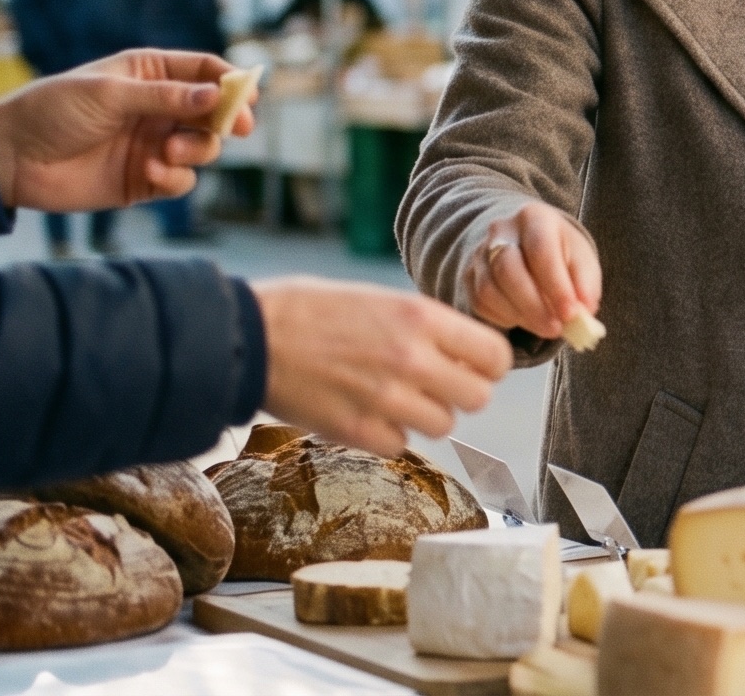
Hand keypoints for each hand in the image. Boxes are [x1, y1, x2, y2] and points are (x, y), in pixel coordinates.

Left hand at [0, 49, 248, 212]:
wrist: (13, 158)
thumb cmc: (55, 111)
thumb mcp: (110, 94)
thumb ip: (165, 97)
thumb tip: (217, 95)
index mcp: (149, 74)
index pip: (203, 71)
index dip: (230, 81)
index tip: (248, 95)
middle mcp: (158, 108)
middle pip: (214, 110)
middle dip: (227, 119)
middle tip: (238, 127)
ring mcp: (154, 143)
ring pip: (204, 146)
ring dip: (198, 149)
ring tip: (169, 152)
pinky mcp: (146, 178)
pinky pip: (182, 180)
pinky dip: (176, 178)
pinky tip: (153, 173)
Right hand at [254, 276, 512, 454]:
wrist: (248, 337)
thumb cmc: (311, 310)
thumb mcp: (382, 300)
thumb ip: (427, 328)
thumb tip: (462, 353)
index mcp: (421, 318)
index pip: (495, 356)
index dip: (487, 365)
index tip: (473, 366)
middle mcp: (412, 359)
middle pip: (477, 398)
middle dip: (460, 394)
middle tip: (436, 386)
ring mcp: (386, 400)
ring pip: (442, 425)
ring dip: (425, 416)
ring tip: (394, 397)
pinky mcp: (357, 432)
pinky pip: (400, 445)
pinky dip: (389, 435)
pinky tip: (367, 413)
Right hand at [464, 202, 601, 341]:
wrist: (524, 242)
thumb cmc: (559, 251)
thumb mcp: (580, 257)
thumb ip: (585, 283)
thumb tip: (584, 312)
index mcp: (533, 217)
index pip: (540, 250)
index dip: (555, 285)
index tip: (571, 314)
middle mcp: (500, 231)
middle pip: (508, 270)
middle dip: (534, 306)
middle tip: (556, 329)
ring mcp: (479, 254)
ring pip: (490, 290)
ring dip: (521, 316)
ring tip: (546, 328)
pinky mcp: (468, 276)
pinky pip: (480, 304)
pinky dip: (505, 318)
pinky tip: (525, 320)